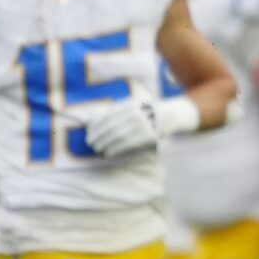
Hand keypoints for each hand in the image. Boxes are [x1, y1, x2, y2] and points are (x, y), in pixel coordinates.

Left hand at [84, 95, 200, 157]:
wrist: (169, 114)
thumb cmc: (144, 111)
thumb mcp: (130, 105)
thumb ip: (114, 111)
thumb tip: (93, 120)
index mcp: (129, 105)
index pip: (107, 116)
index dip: (96, 125)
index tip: (88, 131)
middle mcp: (135, 114)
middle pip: (111, 127)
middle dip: (99, 136)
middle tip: (90, 142)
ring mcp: (142, 125)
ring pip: (118, 136)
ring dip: (105, 143)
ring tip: (98, 148)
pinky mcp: (148, 136)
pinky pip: (129, 144)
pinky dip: (116, 149)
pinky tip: (109, 152)